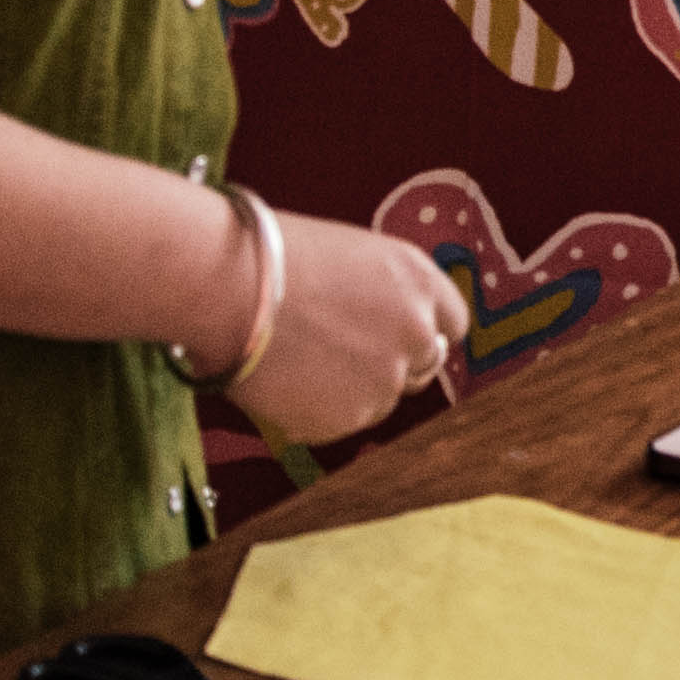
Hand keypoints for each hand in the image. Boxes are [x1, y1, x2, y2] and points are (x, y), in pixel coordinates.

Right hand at [230, 209, 466, 443]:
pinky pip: (336, 423)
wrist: (227, 285)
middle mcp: (416, 333)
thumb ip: (382, 295)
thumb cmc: (271, 255)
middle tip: (338, 353)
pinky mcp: (347, 418)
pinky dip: (312, 412)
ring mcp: (385, 380)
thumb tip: (379, 327)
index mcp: (420, 281)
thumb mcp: (350, 256)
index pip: (452, 323)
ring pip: (378, 400)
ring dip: (348, 390)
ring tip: (294, 360)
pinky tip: (279, 380)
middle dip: (389, 363)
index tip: (394, 334)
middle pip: (422, 366)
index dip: (421, 330)